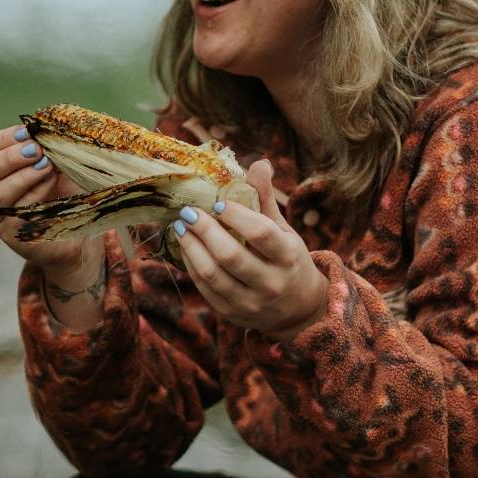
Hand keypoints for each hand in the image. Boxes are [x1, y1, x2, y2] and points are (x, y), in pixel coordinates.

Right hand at [0, 124, 88, 271]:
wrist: (76, 232)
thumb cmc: (64, 193)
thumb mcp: (59, 164)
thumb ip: (51, 146)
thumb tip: (51, 125)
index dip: (7, 137)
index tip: (30, 132)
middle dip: (12, 157)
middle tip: (37, 149)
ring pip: (0, 192)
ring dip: (25, 175)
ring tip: (48, 165)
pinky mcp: (9, 235)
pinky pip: (16, 212)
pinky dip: (34, 194)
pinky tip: (50, 183)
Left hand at [171, 159, 329, 338]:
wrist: (297, 307)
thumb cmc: (288, 260)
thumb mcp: (284, 230)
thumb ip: (266, 199)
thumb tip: (259, 163)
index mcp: (288, 257)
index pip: (261, 233)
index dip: (236, 215)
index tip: (217, 202)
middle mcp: (271, 283)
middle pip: (231, 256)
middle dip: (205, 230)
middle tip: (189, 211)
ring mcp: (250, 303)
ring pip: (213, 275)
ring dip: (191, 247)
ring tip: (180, 226)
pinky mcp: (231, 314)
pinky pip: (204, 288)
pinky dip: (191, 264)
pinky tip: (186, 246)